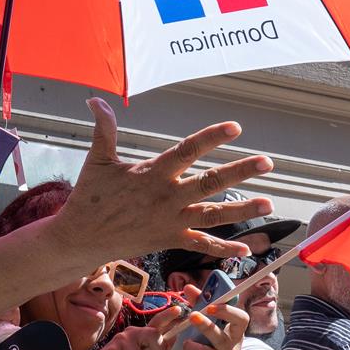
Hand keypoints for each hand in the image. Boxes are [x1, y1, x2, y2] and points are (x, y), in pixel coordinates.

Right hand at [52, 100, 273, 264]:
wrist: (80, 238)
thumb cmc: (89, 197)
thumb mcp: (97, 159)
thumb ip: (104, 128)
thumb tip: (95, 98)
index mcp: (152, 174)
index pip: (187, 151)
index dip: (211, 138)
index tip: (235, 128)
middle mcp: (167, 197)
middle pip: (210, 183)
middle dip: (240, 172)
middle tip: (267, 162)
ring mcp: (171, 220)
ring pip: (213, 215)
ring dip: (242, 210)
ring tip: (269, 203)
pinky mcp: (170, 240)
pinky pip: (200, 245)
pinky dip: (223, 249)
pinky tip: (246, 250)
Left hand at [177, 301, 247, 349]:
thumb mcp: (209, 331)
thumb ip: (199, 307)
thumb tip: (188, 288)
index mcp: (235, 335)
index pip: (242, 319)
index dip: (228, 311)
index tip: (212, 306)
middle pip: (221, 337)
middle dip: (206, 326)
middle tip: (192, 316)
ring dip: (191, 347)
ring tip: (186, 345)